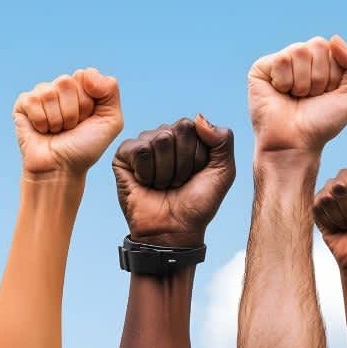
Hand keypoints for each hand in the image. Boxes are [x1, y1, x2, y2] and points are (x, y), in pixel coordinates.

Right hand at [14, 68, 122, 176]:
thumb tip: (86, 72)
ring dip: (57, 120)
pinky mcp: (23, 104)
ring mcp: (41, 95)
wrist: (61, 169)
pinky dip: (41, 122)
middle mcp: (61, 88)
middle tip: (71, 127)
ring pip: (49, 93)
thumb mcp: (111, 121)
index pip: (84, 75)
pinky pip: (32, 101)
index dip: (87, 101)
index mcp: (82, 88)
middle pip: (66, 82)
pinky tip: (42, 130)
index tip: (86, 119)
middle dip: (72, 111)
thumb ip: (110, 91)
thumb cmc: (84, 147)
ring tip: (57, 131)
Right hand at [113, 115, 234, 247]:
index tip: (194, 175)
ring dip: (165, 171)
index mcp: (186, 137)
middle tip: (177, 182)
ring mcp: (143, 145)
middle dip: (181, 163)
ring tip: (162, 185)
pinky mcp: (123, 156)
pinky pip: (140, 150)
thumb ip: (223, 140)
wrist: (174, 230)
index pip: (192, 126)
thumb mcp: (223, 172)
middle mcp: (163, 136)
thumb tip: (198, 117)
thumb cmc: (198, 203)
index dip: (196, 155)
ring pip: (158, 140)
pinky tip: (146, 183)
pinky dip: (147, 172)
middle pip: (174, 131)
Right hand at [249, 35, 346, 153]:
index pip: (334, 48)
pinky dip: (285, 82)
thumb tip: (334, 38)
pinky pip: (281, 60)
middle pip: (318, 45)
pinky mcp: (262, 68)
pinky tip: (280, 93)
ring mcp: (280, 61)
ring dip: (302, 82)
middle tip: (309, 97)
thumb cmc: (321, 123)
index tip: (326, 95)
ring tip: (295, 97)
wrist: (295, 143)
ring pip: (299, 51)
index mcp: (322, 60)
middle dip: (319, 77)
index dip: (334, 74)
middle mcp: (301, 58)